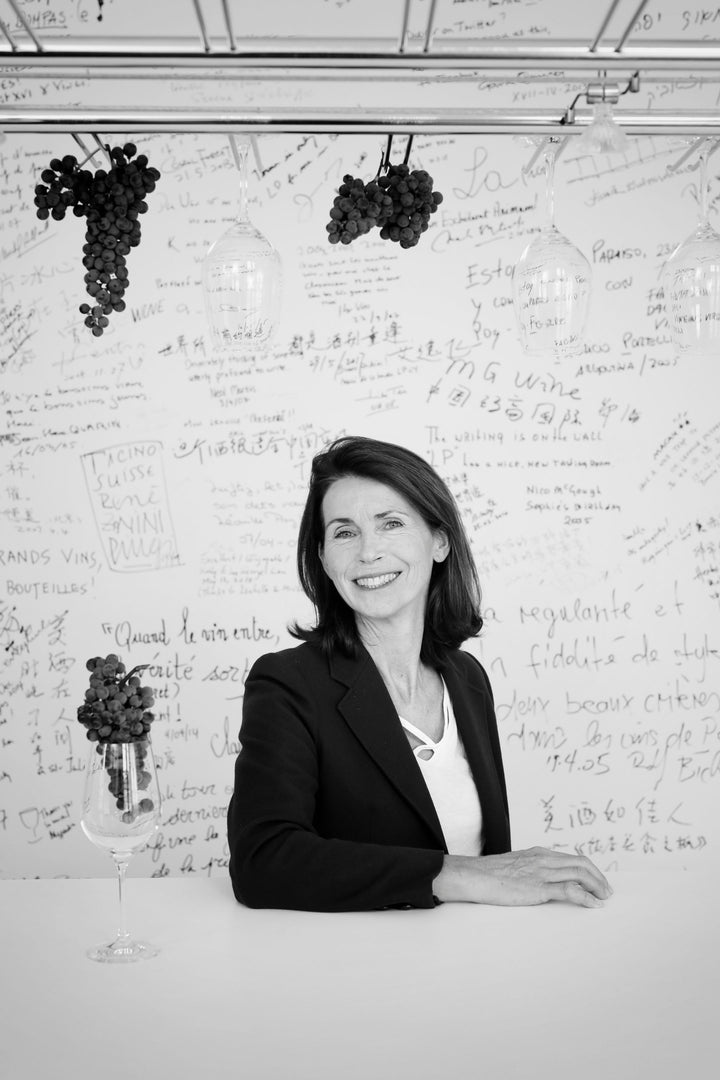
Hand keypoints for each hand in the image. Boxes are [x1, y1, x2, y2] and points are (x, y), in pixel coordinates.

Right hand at [433, 847, 612, 907]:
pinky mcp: (538, 888)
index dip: (588, 869)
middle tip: (606, 890)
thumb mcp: (514, 865)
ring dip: (597, 886)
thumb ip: (529, 869)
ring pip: (580, 874)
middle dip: (598, 877)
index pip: (571, 858)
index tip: (596, 880)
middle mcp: (544, 859)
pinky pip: (569, 890)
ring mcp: (542, 872)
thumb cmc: (489, 874)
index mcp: (538, 853)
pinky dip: (586, 897)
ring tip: (604, 898)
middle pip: (581, 863)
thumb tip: (538, 881)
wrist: (474, 875)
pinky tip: (593, 904)